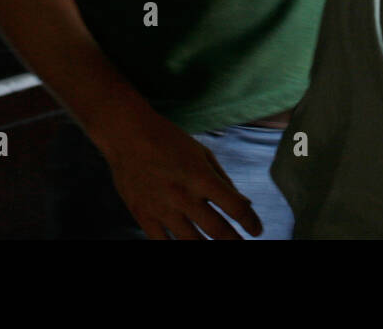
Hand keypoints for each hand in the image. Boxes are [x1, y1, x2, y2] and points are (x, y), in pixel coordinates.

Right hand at [97, 110, 263, 239]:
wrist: (127, 134)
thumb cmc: (168, 140)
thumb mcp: (201, 153)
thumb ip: (223, 180)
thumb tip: (245, 204)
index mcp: (200, 176)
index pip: (235, 207)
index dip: (250, 222)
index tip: (256, 230)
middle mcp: (183, 195)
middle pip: (217, 230)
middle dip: (234, 243)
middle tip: (241, 246)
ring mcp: (161, 208)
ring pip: (192, 243)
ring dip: (208, 249)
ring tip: (217, 247)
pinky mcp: (143, 215)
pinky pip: (163, 243)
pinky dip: (177, 248)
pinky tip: (187, 246)